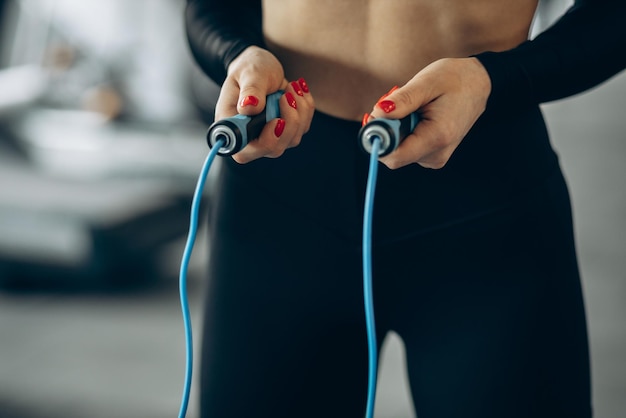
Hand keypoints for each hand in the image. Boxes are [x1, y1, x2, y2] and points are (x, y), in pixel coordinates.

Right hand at [216, 46, 314, 163]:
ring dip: (299, 111)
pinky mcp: (286, 133)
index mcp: (232, 127)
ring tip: (291, 87)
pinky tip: (297, 91)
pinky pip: (303, 127)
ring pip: (292, 139)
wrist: (261, 67)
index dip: (264, 142)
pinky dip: (305, 108)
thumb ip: (250, 90)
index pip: (244, 152)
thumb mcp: (249, 73)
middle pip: (274, 148)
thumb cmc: (249, 69)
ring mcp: (269, 138)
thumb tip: (250, 107)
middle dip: (289, 121)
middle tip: (288, 95)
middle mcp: (250, 138)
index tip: (277, 120)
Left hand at [366, 57, 490, 168]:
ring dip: (396, 129)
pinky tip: (417, 116)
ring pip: (398, 151)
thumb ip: (402, 101)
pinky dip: (404, 132)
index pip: (394, 156)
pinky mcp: (433, 155)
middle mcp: (437, 154)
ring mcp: (435, 157)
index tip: (375, 116)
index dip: (378, 139)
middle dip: (386, 130)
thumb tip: (377, 115)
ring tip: (413, 107)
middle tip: (396, 104)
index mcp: (437, 138)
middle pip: (393, 154)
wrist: (479, 84)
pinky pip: (407, 149)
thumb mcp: (426, 82)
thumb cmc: (455, 79)